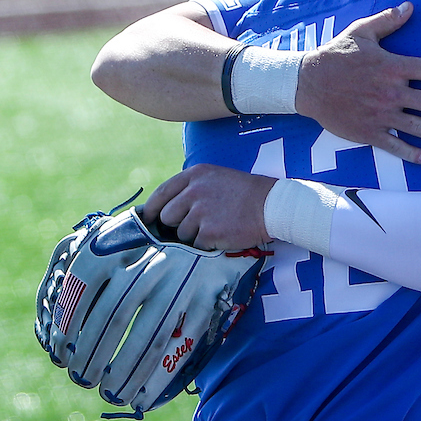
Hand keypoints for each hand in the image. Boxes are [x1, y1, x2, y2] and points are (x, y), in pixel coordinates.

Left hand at [142, 164, 275, 250]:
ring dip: (194, 235)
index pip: (161, 193)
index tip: (148, 218)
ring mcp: (200, 213)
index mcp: (194, 176)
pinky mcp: (208, 232)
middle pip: (167, 216)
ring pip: (181, 233)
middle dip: (177, 223)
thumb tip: (167, 207)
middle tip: (196, 224)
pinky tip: (222, 234)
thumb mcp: (216, 177)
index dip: (151, 209)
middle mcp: (193, 192)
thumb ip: (191, 187)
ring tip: (216, 226)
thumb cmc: (246, 193)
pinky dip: (207, 244)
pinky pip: (196, 244)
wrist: (272, 205)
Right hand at [294, 2, 420, 164]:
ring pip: (417, 126)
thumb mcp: (361, 32)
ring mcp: (380, 114)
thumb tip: (410, 7)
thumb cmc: (335, 55)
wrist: (307, 84)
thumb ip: (387, 21)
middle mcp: (390, 92)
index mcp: (391, 66)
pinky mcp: (368, 131)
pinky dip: (410, 152)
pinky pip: (393, 144)